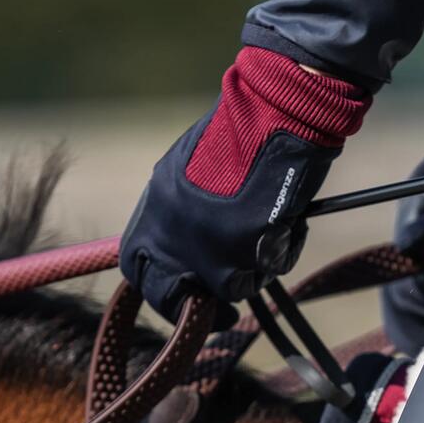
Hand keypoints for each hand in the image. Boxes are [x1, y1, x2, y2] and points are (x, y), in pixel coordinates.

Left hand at [121, 47, 371, 316]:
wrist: (271, 112)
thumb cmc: (233, 136)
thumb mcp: (183, 176)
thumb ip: (173, 218)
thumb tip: (177, 253)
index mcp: (152, 215)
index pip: (137, 273)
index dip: (160, 289)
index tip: (180, 294)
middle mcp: (174, 239)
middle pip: (176, 299)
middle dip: (200, 307)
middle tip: (221, 309)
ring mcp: (211, 250)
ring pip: (233, 287)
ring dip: (251, 268)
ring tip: (265, 228)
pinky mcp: (251, 251)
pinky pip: (271, 267)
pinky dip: (282, 249)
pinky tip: (286, 218)